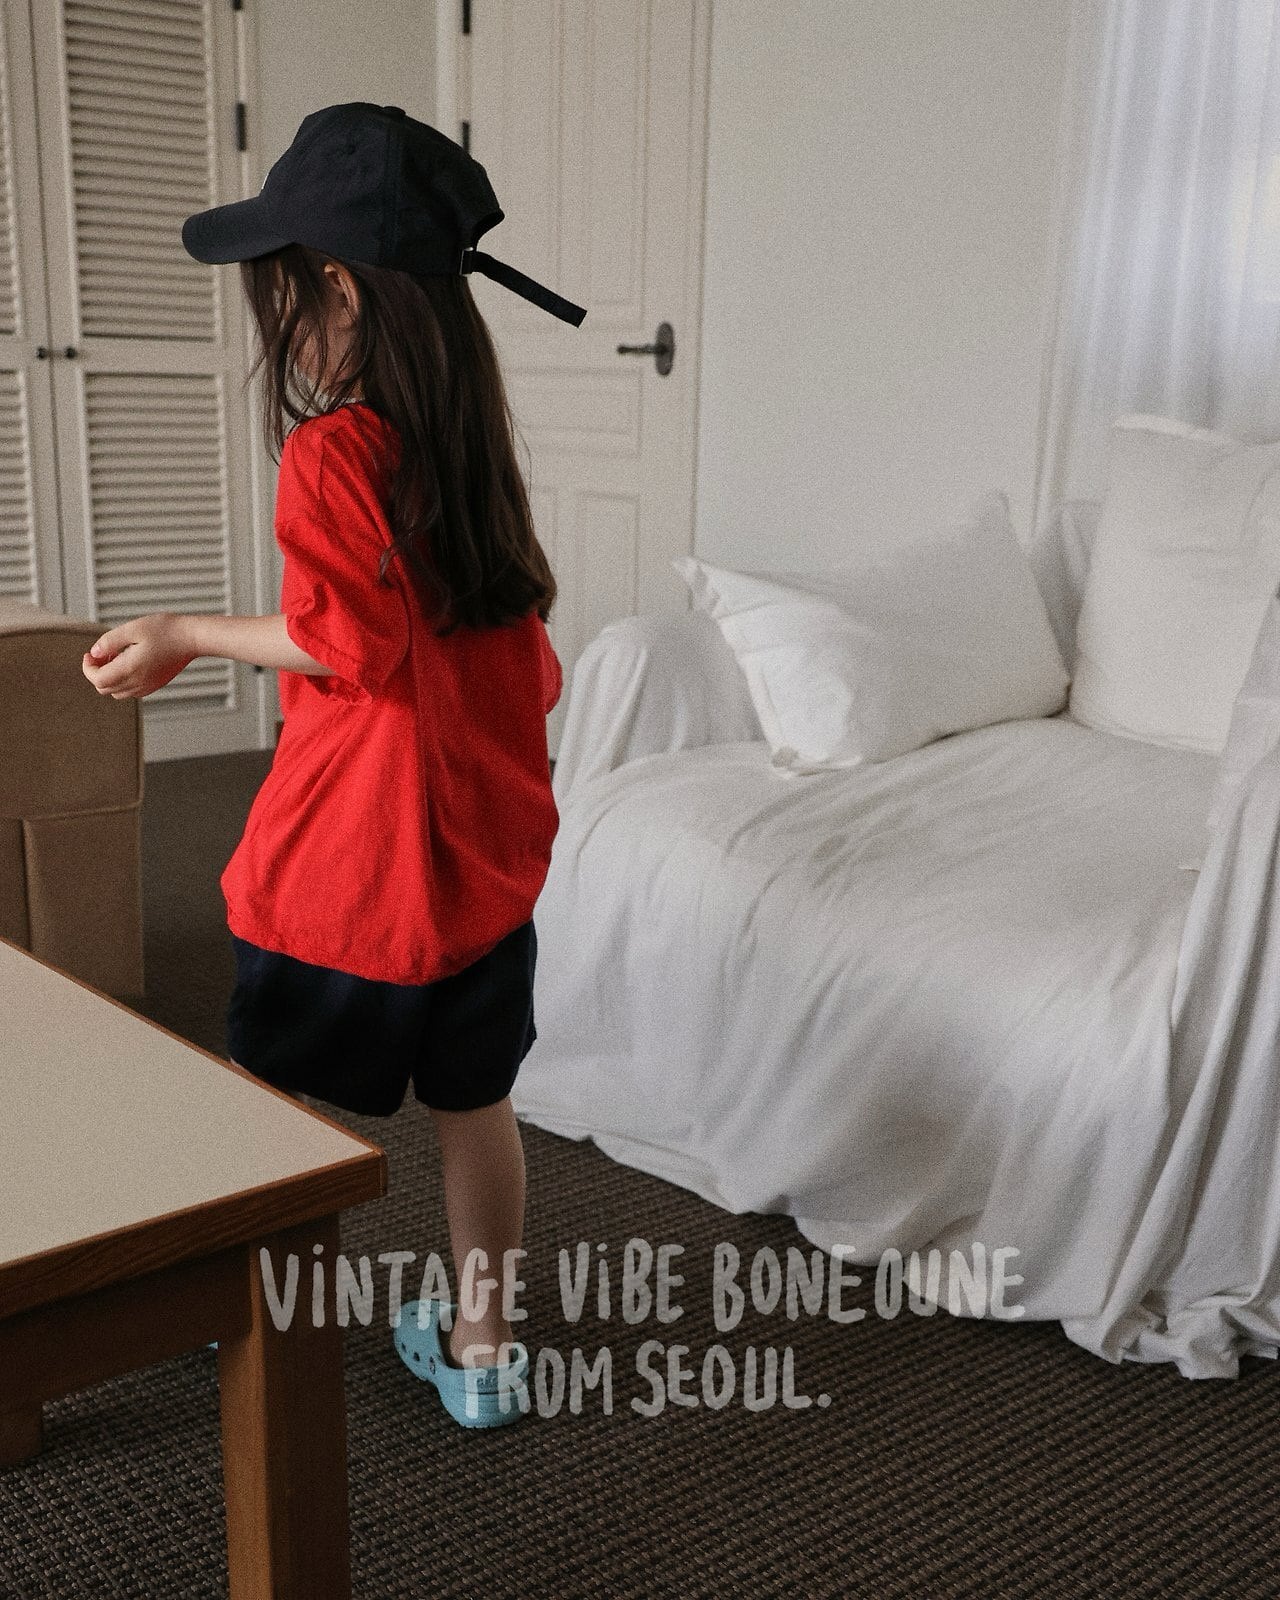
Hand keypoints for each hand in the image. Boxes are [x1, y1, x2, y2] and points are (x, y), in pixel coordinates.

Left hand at [82, 612, 196, 699]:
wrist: (192, 638)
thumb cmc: (166, 630)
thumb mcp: (132, 628)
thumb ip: (109, 641)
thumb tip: (94, 652)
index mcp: (130, 668)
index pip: (98, 680)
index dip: (88, 668)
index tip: (89, 655)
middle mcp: (138, 682)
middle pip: (105, 688)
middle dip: (97, 672)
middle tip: (102, 654)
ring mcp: (148, 686)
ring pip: (117, 692)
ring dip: (110, 678)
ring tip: (116, 657)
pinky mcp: (155, 684)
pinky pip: (131, 691)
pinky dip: (123, 681)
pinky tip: (129, 663)